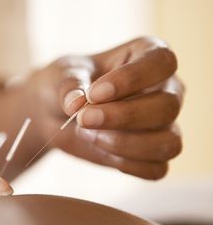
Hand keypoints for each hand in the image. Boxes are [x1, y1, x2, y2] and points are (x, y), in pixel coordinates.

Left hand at [27, 37, 183, 178]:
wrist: (55, 111)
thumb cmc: (66, 84)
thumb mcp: (61, 75)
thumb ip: (69, 85)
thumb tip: (76, 104)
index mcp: (148, 55)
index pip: (161, 62)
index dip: (130, 79)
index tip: (94, 93)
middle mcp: (164, 89)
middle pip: (167, 106)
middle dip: (123, 117)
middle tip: (83, 119)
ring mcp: (163, 124)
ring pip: (168, 142)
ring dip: (125, 144)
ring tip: (89, 135)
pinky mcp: (153, 154)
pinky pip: (156, 169)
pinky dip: (126, 164)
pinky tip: (100, 149)